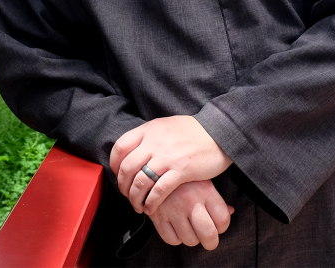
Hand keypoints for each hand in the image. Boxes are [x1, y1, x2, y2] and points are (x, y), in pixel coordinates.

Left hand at [110, 115, 232, 213]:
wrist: (219, 132)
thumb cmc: (193, 131)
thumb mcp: (166, 126)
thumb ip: (149, 136)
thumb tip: (133, 148)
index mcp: (149, 130)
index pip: (120, 147)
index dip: (114, 164)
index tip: (118, 174)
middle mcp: (155, 142)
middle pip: (127, 167)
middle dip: (123, 186)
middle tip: (127, 194)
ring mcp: (168, 156)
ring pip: (140, 181)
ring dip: (135, 197)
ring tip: (138, 205)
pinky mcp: (181, 170)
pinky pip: (159, 190)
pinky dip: (151, 202)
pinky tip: (151, 208)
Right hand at [149, 180, 233, 249]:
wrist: (151, 167)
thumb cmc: (182, 176)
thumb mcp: (202, 180)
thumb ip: (217, 198)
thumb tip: (231, 211)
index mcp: (205, 190)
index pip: (223, 220)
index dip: (223, 227)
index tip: (217, 225)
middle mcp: (190, 201)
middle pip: (209, 235)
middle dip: (211, 242)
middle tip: (208, 238)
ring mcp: (173, 209)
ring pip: (190, 240)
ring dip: (192, 238)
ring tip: (189, 227)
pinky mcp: (157, 216)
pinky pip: (172, 239)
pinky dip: (175, 238)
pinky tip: (176, 227)